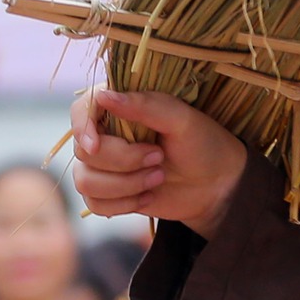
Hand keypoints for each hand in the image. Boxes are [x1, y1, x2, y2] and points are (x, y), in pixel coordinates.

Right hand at [70, 88, 248, 237]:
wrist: (217, 186)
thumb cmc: (204, 144)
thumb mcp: (182, 119)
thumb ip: (145, 105)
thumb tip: (104, 95)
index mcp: (121, 105)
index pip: (82, 109)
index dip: (82, 127)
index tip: (96, 145)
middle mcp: (106, 133)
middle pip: (84, 151)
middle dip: (124, 161)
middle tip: (159, 158)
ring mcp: (104, 164)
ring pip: (85, 181)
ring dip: (125, 185)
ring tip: (158, 178)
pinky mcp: (108, 192)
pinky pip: (94, 203)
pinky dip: (123, 204)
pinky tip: (148, 196)